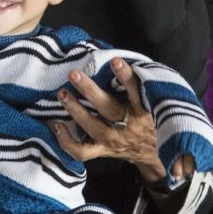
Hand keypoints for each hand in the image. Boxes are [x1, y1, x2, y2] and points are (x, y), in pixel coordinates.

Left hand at [51, 57, 194, 183]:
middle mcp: (128, 126)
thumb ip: (141, 85)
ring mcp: (114, 141)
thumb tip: (119, 58)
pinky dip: (67, 141)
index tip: (115, 61)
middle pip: (108, 108)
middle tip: (74, 74)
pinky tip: (56, 125)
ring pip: (93, 127)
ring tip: (62, 93)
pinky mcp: (103, 151)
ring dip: (76, 110)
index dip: (127, 77)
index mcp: (143, 111)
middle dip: (90, 90)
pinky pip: (83, 151)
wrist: (155, 155)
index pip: (136, 92)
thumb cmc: (150, 120)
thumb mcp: (154, 103)